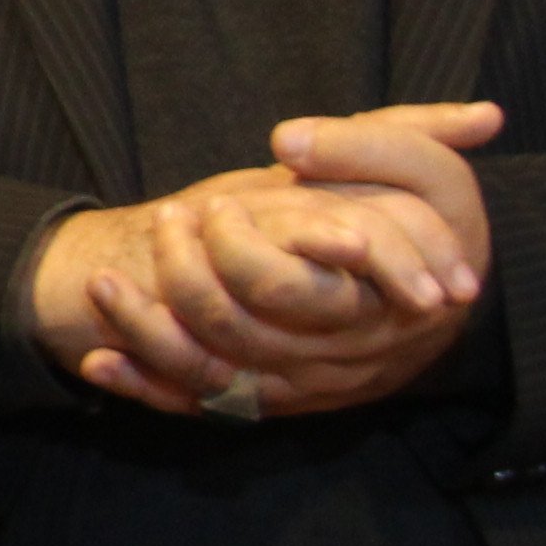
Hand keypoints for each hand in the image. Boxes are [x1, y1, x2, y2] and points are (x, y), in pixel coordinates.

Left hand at [31, 100, 501, 419]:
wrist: (448, 282)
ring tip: (100, 283)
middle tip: (162, 219)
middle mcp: (339, 355)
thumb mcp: (424, 167)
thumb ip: (364, 144)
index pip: (283, 287)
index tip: (204, 205)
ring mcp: (307, 383)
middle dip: (178, 278)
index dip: (233, 249)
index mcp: (376, 300)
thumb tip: (286, 139)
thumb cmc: (437, 214)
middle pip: (235, 330)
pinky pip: (205, 406)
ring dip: (145, 333)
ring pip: (211, 373)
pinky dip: (147, 389)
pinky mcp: (278, 398)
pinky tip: (97, 363)